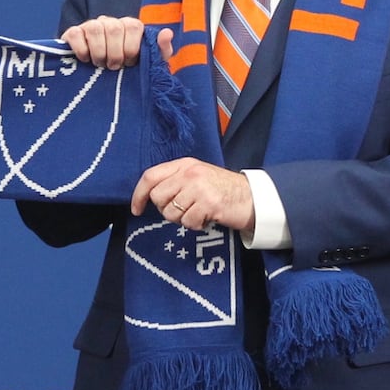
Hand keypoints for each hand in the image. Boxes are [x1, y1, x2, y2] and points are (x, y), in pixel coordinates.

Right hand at [59, 16, 171, 69]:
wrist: (96, 81)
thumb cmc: (126, 71)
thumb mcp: (147, 64)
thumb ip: (160, 50)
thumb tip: (167, 32)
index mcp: (129, 26)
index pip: (134, 26)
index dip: (132, 48)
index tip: (130, 63)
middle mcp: (110, 22)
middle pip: (115, 28)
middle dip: (115, 53)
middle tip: (114, 67)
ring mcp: (90, 25)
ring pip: (95, 29)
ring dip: (99, 52)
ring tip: (100, 65)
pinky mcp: (72, 33)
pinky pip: (76, 34)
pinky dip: (82, 50)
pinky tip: (85, 60)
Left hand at [131, 157, 254, 232]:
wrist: (253, 197)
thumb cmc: (222, 188)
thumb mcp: (197, 176)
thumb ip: (175, 180)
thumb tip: (149, 196)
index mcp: (184, 164)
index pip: (150, 176)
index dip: (139, 194)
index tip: (136, 209)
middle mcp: (189, 173)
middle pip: (158, 197)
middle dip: (166, 209)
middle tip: (184, 209)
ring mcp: (199, 188)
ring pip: (171, 212)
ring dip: (182, 219)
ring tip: (197, 212)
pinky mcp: (209, 203)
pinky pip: (187, 222)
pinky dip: (195, 225)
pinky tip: (207, 218)